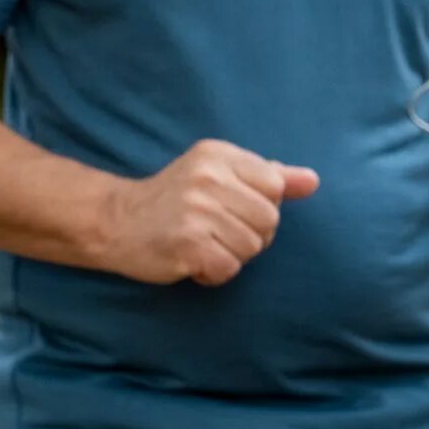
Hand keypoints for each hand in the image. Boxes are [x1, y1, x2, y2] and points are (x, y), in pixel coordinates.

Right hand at [98, 140, 319, 286]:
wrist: (115, 221)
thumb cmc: (174, 198)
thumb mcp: (219, 174)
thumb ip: (269, 176)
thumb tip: (313, 181)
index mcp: (220, 155)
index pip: (276, 186)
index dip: (262, 206)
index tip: (233, 208)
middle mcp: (208, 178)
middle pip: (269, 220)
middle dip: (250, 235)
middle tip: (216, 231)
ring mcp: (197, 211)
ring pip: (252, 247)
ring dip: (231, 255)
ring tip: (203, 244)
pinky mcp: (187, 244)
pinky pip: (229, 268)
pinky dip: (215, 273)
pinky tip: (194, 261)